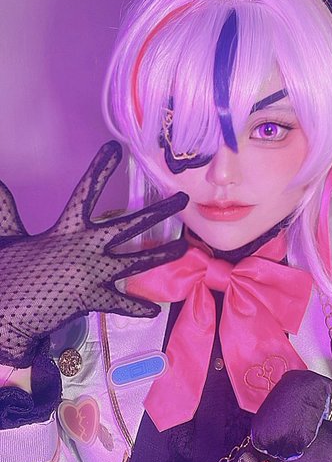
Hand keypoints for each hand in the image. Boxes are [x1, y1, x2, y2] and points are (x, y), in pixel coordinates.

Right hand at [0, 141, 187, 366]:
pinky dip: (136, 308)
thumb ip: (6, 209)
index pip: (86, 192)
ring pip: (137, 260)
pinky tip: (154, 311)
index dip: (100, 170)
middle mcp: (87, 247)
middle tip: (181, 199)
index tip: (115, 149)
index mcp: (66, 229)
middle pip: (129, 224)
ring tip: (184, 248)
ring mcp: (94, 273)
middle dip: (158, 211)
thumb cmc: (8, 272)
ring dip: (162, 254)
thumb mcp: (7, 236)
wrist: (5, 311)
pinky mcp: (94, 298)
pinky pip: (120, 303)